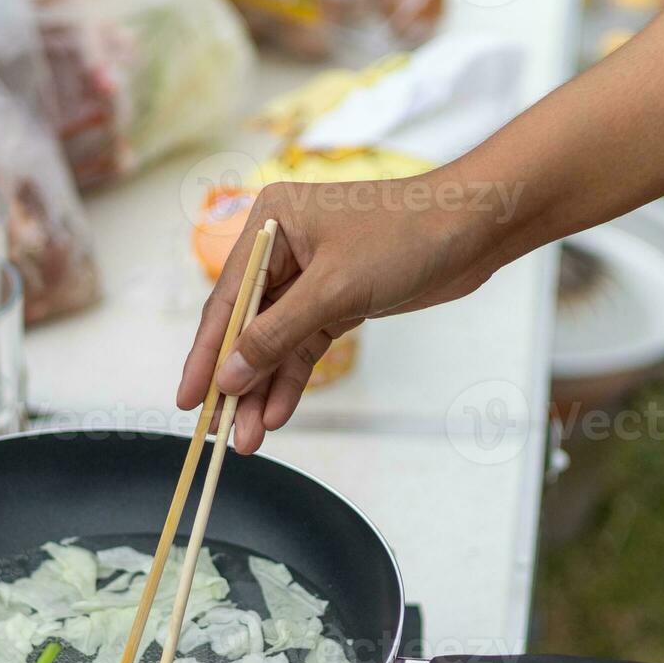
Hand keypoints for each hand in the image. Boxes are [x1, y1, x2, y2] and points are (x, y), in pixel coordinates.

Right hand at [176, 172, 502, 453]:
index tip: (188, 400)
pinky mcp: (338, 300)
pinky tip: (278, 414)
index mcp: (269, 223)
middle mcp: (283, 247)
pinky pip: (304, 346)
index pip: (226, 299)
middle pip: (247, 326)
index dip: (205, 354)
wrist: (475, 227)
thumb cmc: (406, 235)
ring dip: (263, 390)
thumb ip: (278, 335)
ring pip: (275, 344)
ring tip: (247, 439)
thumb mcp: (334, 289)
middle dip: (236, 382)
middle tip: (218, 432)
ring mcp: (311, 277)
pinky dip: (292, 380)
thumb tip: (230, 375)